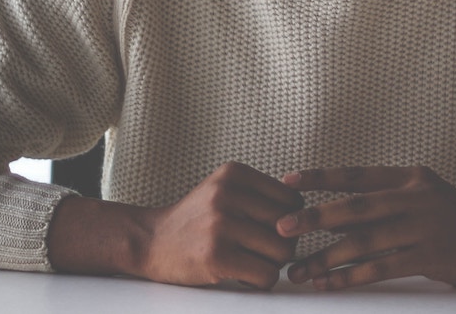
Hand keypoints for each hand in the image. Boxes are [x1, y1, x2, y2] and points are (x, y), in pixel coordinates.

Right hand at [138, 162, 302, 288]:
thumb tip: (306, 213)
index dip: (288, 220)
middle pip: (290, 226)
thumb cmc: (196, 219)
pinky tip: (242, 275)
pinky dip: (260, 281)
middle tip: (260, 251)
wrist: (149, 240)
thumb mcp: (224, 189)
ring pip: (282, 252)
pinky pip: (266, 275)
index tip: (268, 230)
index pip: (293, 199)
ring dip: (272, 264)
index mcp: (234, 173)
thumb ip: (260, 194)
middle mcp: (228, 194)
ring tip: (250, 262)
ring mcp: (221, 225)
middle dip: (283, 244)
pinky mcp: (216, 257)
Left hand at [276, 165, 455, 289]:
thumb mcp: (426, 194)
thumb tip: (339, 204)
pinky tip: (329, 284)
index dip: (320, 177)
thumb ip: (390, 195)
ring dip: (326, 258)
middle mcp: (416, 197)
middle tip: (281, 229)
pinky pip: (380, 269)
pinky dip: (350, 278)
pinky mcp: (430, 257)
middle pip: (355, 207)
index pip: (357, 175)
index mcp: (411, 177)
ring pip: (363, 242)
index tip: (287, 181)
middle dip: (314, 219)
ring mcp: (424, 227)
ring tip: (298, 271)